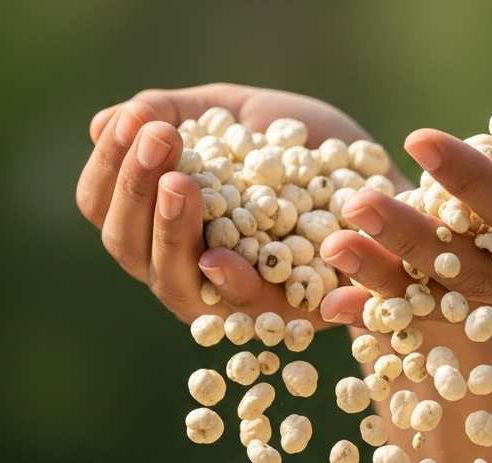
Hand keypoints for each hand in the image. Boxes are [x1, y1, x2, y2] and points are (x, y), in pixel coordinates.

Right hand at [75, 84, 406, 324]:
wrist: (387, 175)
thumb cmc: (305, 147)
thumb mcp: (238, 116)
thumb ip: (176, 116)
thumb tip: (104, 124)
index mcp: (170, 227)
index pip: (109, 212)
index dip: (110, 173)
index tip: (131, 126)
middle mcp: (193, 272)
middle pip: (131, 253)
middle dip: (137, 197)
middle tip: (158, 143)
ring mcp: (238, 301)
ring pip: (179, 289)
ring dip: (173, 237)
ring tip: (182, 183)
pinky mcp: (294, 317)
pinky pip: (255, 313)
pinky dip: (238, 287)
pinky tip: (221, 257)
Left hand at [318, 89, 491, 327]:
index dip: (474, 182)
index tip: (418, 142)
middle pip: (485, 274)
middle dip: (413, 244)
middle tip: (349, 213)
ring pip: (466, 304)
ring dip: (395, 284)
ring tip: (331, 258)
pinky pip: (466, 312)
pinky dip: (409, 304)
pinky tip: (350, 299)